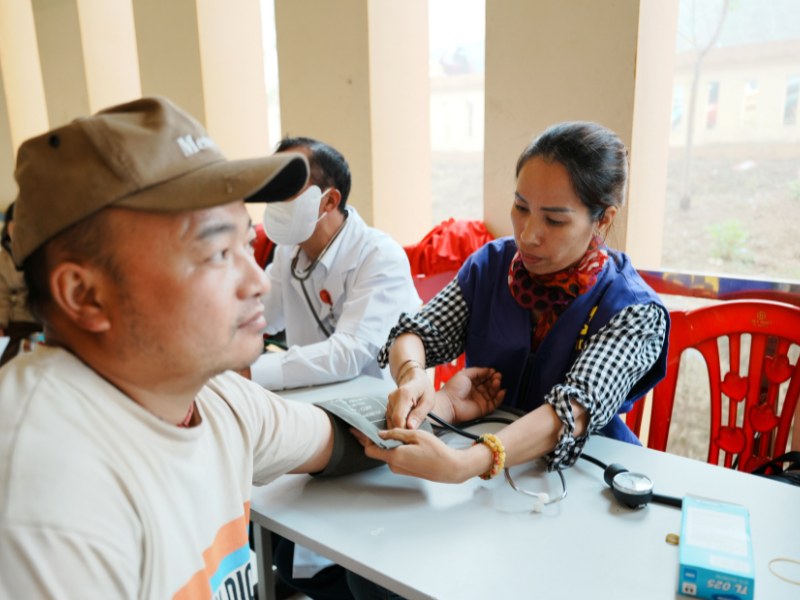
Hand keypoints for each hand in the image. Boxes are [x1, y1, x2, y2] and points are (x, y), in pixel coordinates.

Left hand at [352, 427, 471, 482]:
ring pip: (386, 453)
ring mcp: (400, 469)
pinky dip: (393, 448)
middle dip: (374, 439)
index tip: (358, 430)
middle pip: (377, 451)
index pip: (370, 449)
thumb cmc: (436, 451)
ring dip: (386, 443)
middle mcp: (394, 465)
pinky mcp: (406, 469)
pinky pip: (394, 457)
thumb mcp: (416, 435)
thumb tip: (380, 433)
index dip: (364, 439)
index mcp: (395, 457)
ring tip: (390, 429)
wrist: (450, 468)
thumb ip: (396, 434)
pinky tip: (400, 439)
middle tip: (369, 425)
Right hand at [386, 366, 435, 429]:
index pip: (398, 418)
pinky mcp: (388, 407)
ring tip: (413, 426)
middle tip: (416, 434)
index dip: (404, 430)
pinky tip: (408, 424)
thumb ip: (420, 413)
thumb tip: (410, 427)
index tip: (413, 436)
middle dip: (404, 430)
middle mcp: (392, 398)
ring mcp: (388, 402)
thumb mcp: (429, 401)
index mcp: (404, 394)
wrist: (415, 378)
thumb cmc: (424, 389)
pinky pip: (391, 420)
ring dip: (402, 427)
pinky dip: (399, 425)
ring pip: (391, 422)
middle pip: (394, 421)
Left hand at [436, 367, 505, 423]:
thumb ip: (477, 371)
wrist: (449, 404)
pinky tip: (501, 391)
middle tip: (497, 375)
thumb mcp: (464, 374)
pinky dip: (500, 397)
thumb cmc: (453, 389)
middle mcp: (476, 391)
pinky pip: (495, 403)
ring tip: (497, 382)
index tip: (493, 370)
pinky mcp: (484, 408)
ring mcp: (481, 399)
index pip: (484, 377)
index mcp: (471, 382)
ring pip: (493, 392)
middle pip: (490, 384)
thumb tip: (488, 369)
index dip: (489, 373)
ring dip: (497, 386)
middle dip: (494, 379)